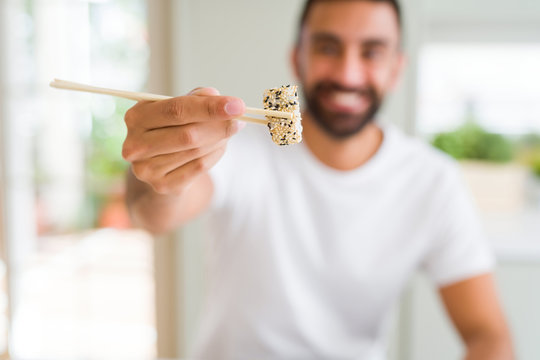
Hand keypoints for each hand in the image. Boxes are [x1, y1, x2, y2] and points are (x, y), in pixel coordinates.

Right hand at [122, 87, 244, 194]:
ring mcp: (146, 169)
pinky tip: (219, 146)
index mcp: (136, 117)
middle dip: (219, 126)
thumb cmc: (170, 130)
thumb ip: (195, 99)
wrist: (157, 167)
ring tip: (228, 131)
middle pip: (188, 134)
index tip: (237, 105)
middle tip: (239, 121)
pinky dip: (215, 154)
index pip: (177, 110)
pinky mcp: (161, 186)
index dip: (209, 107)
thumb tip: (214, 96)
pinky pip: (199, 168)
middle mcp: (135, 144)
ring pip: (196, 151)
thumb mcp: (177, 109)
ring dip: (219, 140)